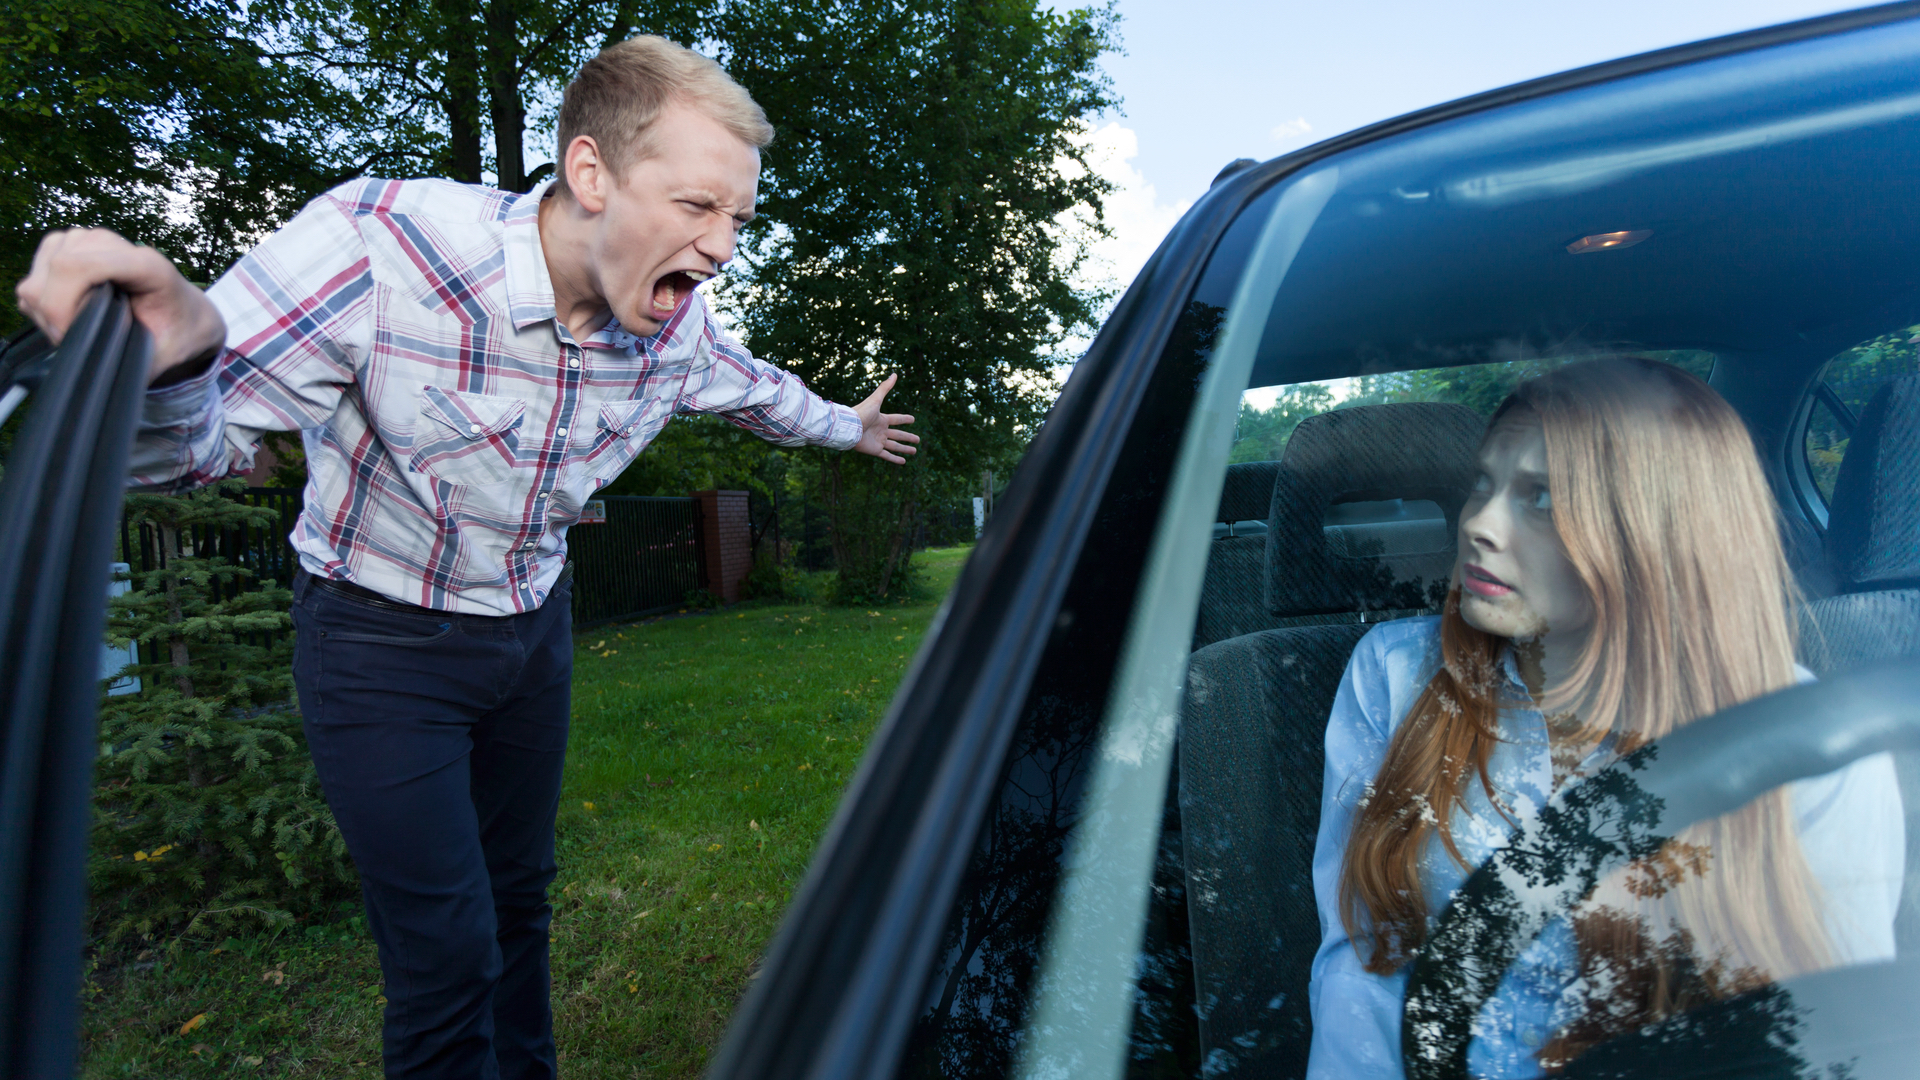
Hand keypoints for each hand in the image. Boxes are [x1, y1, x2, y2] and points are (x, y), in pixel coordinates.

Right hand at [15, 228, 226, 384]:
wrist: (185, 313)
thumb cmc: (178, 330)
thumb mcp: (167, 354)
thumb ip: (137, 363)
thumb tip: (97, 374)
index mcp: (145, 264)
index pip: (76, 267)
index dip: (59, 305)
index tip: (68, 336)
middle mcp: (112, 243)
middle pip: (53, 270)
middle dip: (52, 314)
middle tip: (74, 340)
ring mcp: (86, 240)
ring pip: (39, 273)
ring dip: (46, 308)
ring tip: (76, 327)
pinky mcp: (67, 247)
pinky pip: (35, 273)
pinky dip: (42, 300)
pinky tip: (68, 313)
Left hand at [852, 374, 919, 464]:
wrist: (849, 427)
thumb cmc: (861, 412)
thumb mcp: (875, 399)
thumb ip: (885, 387)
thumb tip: (894, 374)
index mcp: (881, 419)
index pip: (896, 419)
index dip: (904, 419)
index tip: (913, 419)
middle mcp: (880, 430)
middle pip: (898, 434)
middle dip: (908, 437)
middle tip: (918, 439)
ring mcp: (878, 441)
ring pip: (894, 446)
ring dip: (904, 449)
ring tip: (914, 452)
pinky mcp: (875, 450)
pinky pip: (887, 456)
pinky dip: (895, 459)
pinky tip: (903, 462)